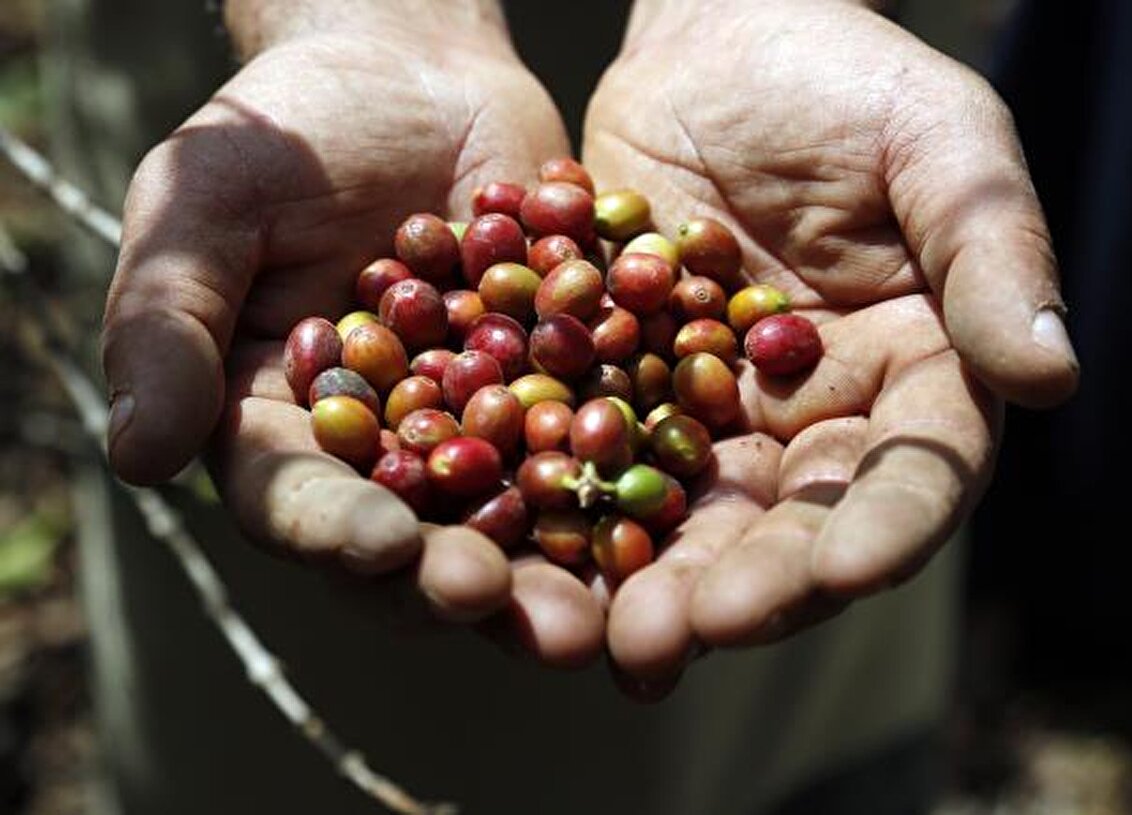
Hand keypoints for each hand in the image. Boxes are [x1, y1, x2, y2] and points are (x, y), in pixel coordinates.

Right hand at [101, 2, 607, 648]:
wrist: (409, 73)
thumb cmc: (286, 133)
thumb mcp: (205, 203)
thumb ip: (166, 321)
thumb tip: (138, 456)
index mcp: (284, 431)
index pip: (299, 502)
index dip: (339, 532)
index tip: (389, 548)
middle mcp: (385, 453)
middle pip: (417, 541)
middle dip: (465, 583)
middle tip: (520, 618)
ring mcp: (480, 428)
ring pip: (515, 519)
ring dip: (559, 571)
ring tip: (604, 610)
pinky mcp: (562, 389)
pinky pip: (597, 439)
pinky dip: (628, 476)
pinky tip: (669, 508)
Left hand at [581, 0, 1075, 691]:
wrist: (718, 40)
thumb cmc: (848, 78)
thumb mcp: (940, 145)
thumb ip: (990, 254)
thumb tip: (1052, 374)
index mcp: (916, 374)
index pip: (913, 472)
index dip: (885, 527)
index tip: (849, 573)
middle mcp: (820, 414)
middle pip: (793, 523)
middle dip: (750, 585)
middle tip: (693, 633)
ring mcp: (720, 410)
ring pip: (694, 516)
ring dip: (655, 581)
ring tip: (615, 635)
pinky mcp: (629, 388)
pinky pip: (601, 459)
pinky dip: (575, 513)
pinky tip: (542, 563)